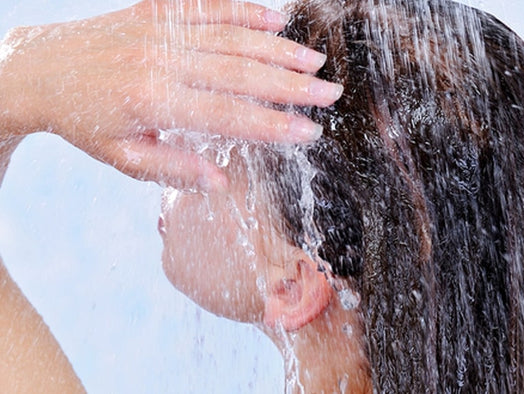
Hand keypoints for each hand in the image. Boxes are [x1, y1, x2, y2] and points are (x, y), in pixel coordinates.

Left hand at [0, 0, 342, 191]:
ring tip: (315, 63)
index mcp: (154, 102)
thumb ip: (174, 168)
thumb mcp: (123, 158)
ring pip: (231, 39)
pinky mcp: (157, 12)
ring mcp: (161, 32)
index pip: (229, 116)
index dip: (274, 125)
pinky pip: (208, 9)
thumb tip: (222, 184)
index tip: (310, 132)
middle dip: (291, 86)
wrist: (41, 68)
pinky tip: (276, 20)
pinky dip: (245, 12)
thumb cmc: (84, 121)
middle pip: (241, 74)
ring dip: (278, 51)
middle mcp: (162, 62)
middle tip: (330, 94)